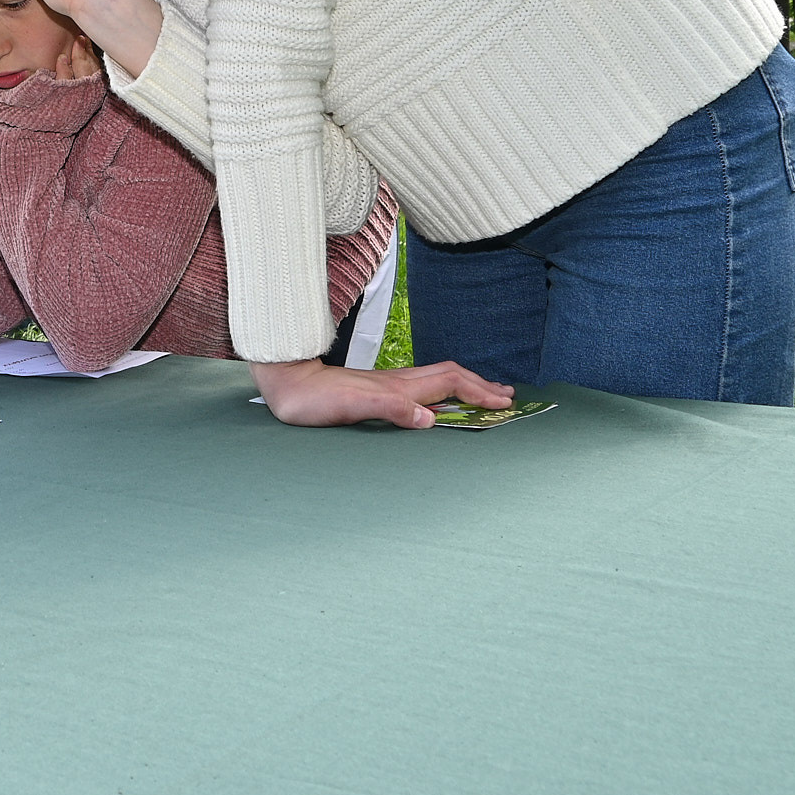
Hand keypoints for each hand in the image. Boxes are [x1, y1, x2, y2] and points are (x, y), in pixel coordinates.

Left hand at [249, 357, 514, 427]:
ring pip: (437, 379)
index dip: (479, 392)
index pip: (450, 384)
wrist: (285, 384)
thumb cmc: (314, 400)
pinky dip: (443, 392)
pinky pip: (422, 388)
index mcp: (399, 387)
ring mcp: (388, 385)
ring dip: (465, 385)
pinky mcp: (376, 391)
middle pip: (450, 376)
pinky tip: (439, 401)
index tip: (505, 402)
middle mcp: (398, 382)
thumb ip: (391, 408)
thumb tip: (428, 418)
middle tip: (508, 395)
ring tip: (484, 392)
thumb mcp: (351, 407)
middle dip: (481, 385)